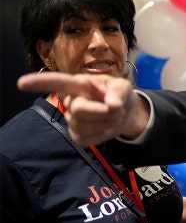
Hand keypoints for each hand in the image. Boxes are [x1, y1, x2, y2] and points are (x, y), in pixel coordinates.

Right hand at [17, 72, 147, 145]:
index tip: (22, 83)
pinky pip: (88, 139)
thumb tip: (112, 105)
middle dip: (103, 112)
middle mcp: (70, 101)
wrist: (127, 112)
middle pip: (79, 110)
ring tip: (114, 116)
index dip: (40, 83)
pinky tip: (106, 127)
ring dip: (107, 123)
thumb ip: (119, 92)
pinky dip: (104, 135)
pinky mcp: (77, 135)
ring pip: (84, 126)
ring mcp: (72, 120)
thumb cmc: (119, 94)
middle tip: (118, 109)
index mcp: (78, 85)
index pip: (57, 82)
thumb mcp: (124, 87)